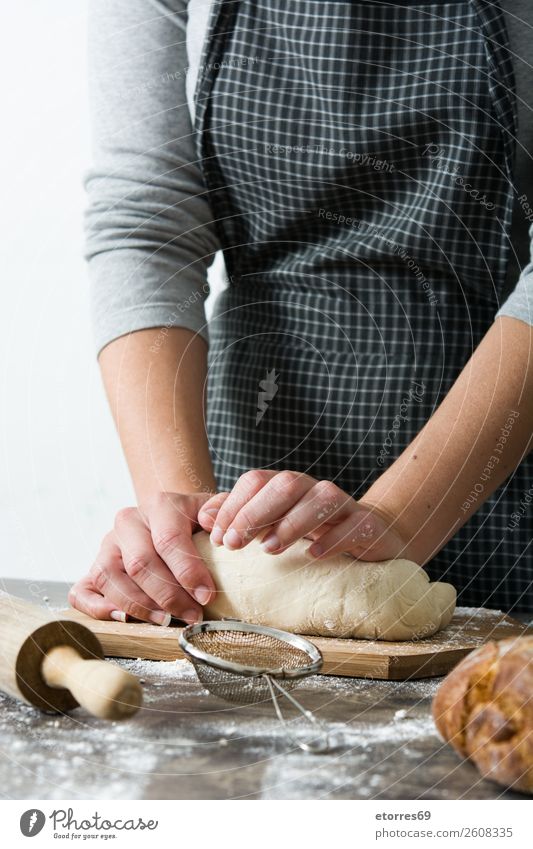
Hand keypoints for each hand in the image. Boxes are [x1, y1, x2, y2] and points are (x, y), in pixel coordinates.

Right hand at [69, 491, 226, 623]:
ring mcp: (107, 545)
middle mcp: (128, 522)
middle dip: (168, 595)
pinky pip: (83, 591)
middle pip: (140, 562)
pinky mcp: (95, 568)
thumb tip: (209, 523)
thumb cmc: (199, 522)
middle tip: (192, 615)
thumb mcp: (216, 511)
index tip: (207, 596)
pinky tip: (125, 619)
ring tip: (166, 620)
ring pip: (110, 577)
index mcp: (159, 504)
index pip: (168, 539)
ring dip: (139, 605)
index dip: (188, 571)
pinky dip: (98, 608)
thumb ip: (220, 510)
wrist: (173, 518)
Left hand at [198, 470, 412, 561]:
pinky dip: (333, 538)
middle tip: (234, 544)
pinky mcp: (368, 525)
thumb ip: (239, 516)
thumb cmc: (315, 531)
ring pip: (322, 499)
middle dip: (255, 512)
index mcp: (288, 486)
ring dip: (292, 523)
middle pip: (286, 484)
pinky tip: (314, 555)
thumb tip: (203, 515)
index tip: (216, 537)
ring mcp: (344, 505)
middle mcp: (314, 488)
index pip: (256, 480)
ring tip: (270, 549)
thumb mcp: (274, 524)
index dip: (234, 505)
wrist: (371, 536)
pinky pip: (353, 524)